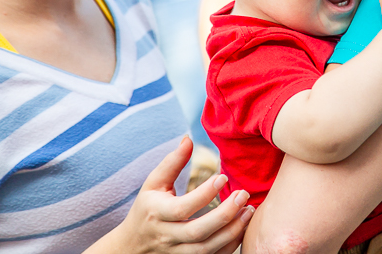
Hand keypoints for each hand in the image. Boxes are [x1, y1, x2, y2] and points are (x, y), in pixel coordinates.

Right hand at [94, 137, 251, 253]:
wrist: (132, 247)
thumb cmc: (147, 209)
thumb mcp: (153, 184)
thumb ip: (171, 163)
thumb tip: (189, 139)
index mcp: (157, 214)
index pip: (182, 208)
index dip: (204, 194)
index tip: (223, 177)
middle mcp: (166, 236)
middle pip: (197, 232)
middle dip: (224, 215)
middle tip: (243, 195)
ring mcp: (176, 253)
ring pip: (206, 249)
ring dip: (231, 232)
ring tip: (249, 211)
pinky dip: (229, 246)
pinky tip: (242, 228)